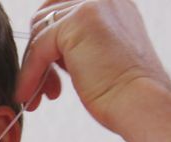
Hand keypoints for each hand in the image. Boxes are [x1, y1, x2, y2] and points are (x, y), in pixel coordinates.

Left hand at [16, 0, 170, 132]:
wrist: (142, 104)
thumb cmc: (123, 91)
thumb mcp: (98, 55)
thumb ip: (76, 43)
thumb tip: (42, 48)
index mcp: (111, 4)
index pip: (61, 9)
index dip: (47, 39)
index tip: (46, 71)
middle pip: (45, 18)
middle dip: (38, 54)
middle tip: (44, 86)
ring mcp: (90, 6)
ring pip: (39, 35)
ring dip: (34, 68)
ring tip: (40, 96)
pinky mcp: (76, 23)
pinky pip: (38, 49)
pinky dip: (29, 74)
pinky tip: (29, 96)